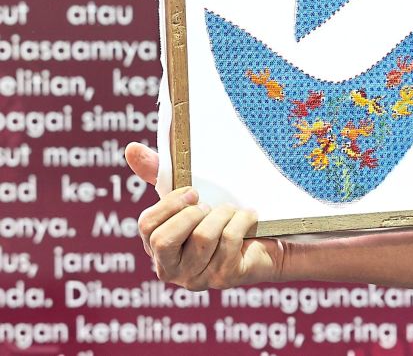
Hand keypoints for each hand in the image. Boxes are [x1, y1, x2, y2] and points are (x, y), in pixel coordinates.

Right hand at [127, 143, 282, 289]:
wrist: (268, 240)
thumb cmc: (221, 218)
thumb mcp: (190, 198)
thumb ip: (159, 174)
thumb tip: (131, 148)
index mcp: (157, 248)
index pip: (147, 226)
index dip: (170, 204)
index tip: (193, 191)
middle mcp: (172, 269)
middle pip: (164, 239)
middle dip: (191, 214)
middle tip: (209, 206)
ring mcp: (197, 278)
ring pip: (202, 238)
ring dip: (223, 214)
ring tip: (232, 211)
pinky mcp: (224, 278)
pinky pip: (229, 241)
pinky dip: (242, 220)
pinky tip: (249, 217)